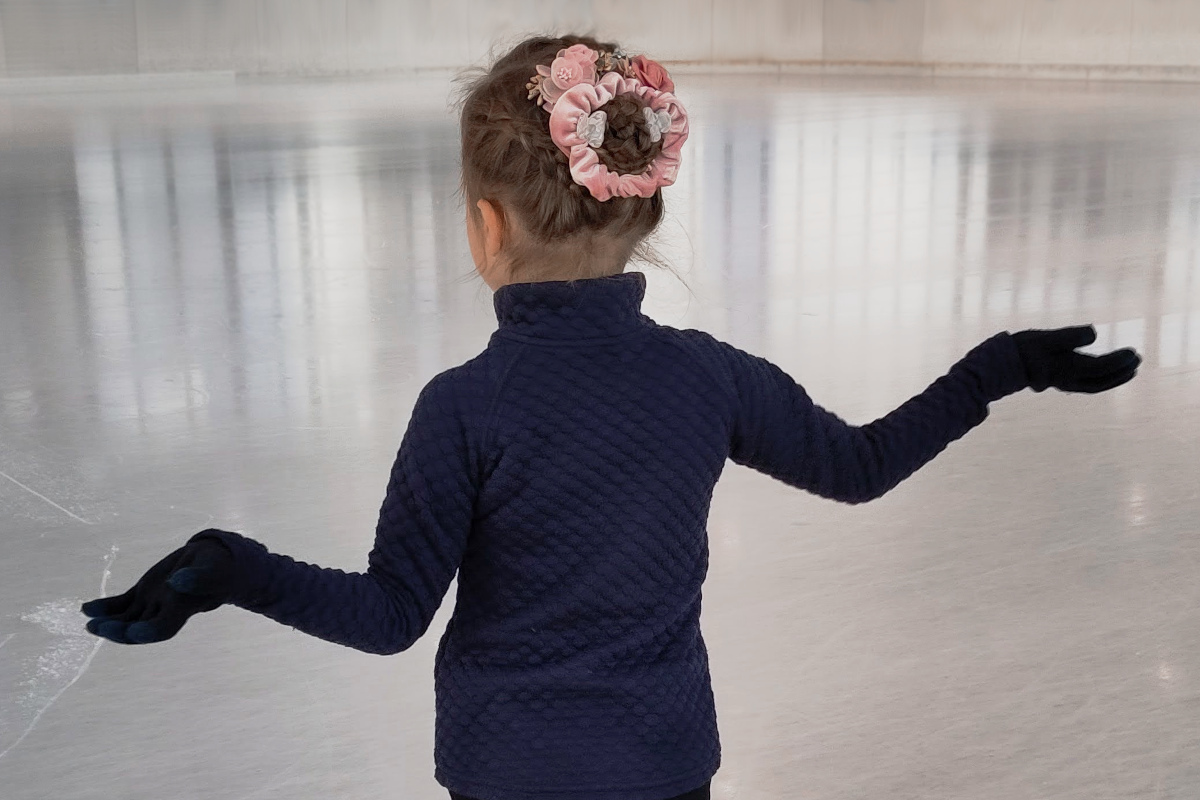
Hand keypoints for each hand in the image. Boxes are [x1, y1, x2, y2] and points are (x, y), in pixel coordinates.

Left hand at [81, 535, 234, 643]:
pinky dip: (103, 608)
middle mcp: (164, 611)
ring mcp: (152, 604)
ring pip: (126, 620)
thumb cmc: (218, 567)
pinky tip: (86, 607)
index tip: (130, 629)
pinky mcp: (144, 594)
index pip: (162, 628)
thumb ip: (198, 576)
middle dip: (118, 631)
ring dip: (106, 623)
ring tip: (89, 621)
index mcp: (182, 609)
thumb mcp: (213, 569)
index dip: (146, 632)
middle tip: (97, 626)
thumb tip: (178, 581)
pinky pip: (121, 605)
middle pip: (138, 630)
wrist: (214, 562)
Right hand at [1012, 326, 1140, 392]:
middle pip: (1101, 381)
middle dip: (1121, 373)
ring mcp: (1061, 382)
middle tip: (1137, 361)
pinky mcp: (1055, 380)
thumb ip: (1071, 336)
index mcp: (1067, 369)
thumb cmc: (1021, 349)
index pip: (1101, 366)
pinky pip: (1085, 384)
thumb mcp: (1046, 338)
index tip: (1133, 352)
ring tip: (1129, 370)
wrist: (998, 366)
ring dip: (1113, 379)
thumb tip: (1094, 333)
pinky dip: (1099, 380)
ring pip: (1094, 385)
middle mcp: (1067, 379)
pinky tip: (1101, 372)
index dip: (1119, 360)